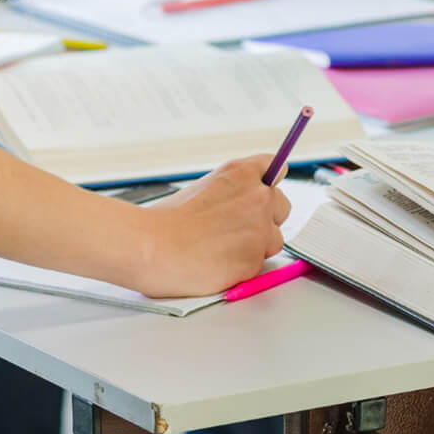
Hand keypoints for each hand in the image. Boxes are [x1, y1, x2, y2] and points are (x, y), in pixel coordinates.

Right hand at [134, 155, 290, 297]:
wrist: (151, 248)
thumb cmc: (168, 221)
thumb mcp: (205, 187)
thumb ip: (236, 188)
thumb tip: (254, 194)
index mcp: (242, 173)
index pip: (275, 167)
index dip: (267, 182)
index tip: (263, 189)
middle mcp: (259, 197)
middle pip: (282, 206)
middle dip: (266, 217)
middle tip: (235, 228)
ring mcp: (260, 229)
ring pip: (274, 239)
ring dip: (257, 245)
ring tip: (221, 247)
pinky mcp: (256, 259)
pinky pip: (259, 263)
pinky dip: (244, 266)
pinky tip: (219, 262)